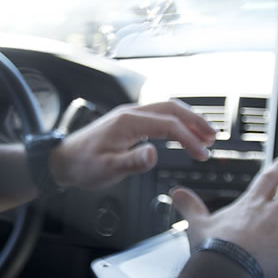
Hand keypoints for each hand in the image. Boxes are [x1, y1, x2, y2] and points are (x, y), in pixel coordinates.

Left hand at [48, 99, 215, 190]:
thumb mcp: (108, 169)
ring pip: (166, 109)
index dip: (189, 139)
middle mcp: (131, 113)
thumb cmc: (83, 166)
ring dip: (188, 119)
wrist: (63, 160)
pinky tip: (183, 132)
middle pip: (171, 108)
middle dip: (195, 120)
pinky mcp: (129, 121)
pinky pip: (158, 115)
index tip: (203, 154)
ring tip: (205, 134)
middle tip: (213, 136)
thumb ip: (132, 162)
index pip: (168, 125)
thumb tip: (154, 154)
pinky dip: (176, 121)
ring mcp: (130, 115)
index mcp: (128, 122)